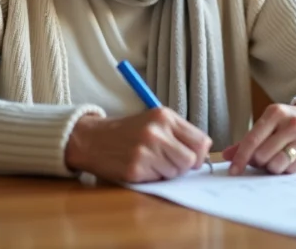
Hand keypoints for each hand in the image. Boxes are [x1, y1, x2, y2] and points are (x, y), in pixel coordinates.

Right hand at [64, 108, 211, 183]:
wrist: (93, 139)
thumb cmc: (128, 131)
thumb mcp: (154, 121)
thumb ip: (179, 133)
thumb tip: (202, 154)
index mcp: (165, 116)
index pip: (201, 140)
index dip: (198, 153)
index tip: (190, 156)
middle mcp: (157, 131)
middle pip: (190, 159)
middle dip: (183, 165)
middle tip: (168, 161)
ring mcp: (145, 150)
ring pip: (176, 172)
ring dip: (168, 172)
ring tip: (151, 161)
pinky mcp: (135, 168)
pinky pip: (159, 179)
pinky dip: (153, 177)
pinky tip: (141, 167)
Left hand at [222, 102, 295, 175]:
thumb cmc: (290, 123)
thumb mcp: (270, 123)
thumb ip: (248, 139)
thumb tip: (226, 155)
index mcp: (275, 113)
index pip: (252, 139)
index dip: (240, 157)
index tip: (233, 170)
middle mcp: (291, 123)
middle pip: (262, 155)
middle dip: (258, 161)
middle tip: (262, 158)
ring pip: (275, 165)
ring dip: (271, 167)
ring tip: (276, 158)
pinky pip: (290, 171)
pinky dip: (285, 169)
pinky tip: (289, 160)